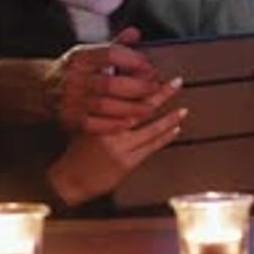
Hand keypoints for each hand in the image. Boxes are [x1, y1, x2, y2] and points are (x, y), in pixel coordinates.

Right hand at [44, 27, 180, 134]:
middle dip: (136, 87)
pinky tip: (129, 122)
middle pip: (109, 83)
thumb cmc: (74, 69)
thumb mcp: (90, 52)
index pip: (109, 54)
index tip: (148, 65)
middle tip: (154, 87)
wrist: (42, 89)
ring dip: (130, 108)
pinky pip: (95, 124)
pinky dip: (114, 124)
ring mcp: (70, 100)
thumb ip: (115, 45)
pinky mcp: (70, 118)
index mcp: (80, 57)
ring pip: (104, 105)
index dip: (132, 60)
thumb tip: (136, 33)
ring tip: (148, 107)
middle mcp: (74, 77)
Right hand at [47, 82, 186, 205]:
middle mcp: (110, 129)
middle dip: (161, 93)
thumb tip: (116, 82)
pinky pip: (151, 147)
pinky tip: (175, 129)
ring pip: (151, 129)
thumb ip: (103, 106)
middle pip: (141, 108)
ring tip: (183, 110)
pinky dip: (164, 137)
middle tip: (176, 82)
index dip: (143, 84)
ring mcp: (120, 147)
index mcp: (99, 115)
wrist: (71, 180)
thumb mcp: (86, 122)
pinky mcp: (127, 163)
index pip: (125, 95)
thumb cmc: (78, 150)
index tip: (155, 74)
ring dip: (169, 118)